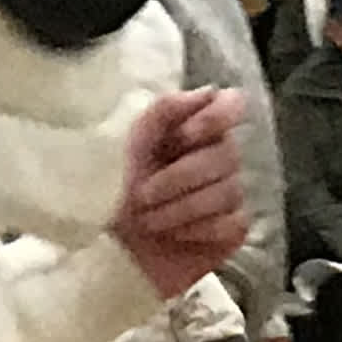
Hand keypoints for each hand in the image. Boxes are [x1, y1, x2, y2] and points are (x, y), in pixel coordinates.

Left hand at [113, 88, 250, 299]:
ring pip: (229, 190)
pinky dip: (199, 230)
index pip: (233, 105)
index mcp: (194, 130)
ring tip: (150, 220)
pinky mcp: (232, 229)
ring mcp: (229, 194)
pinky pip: (232, 222)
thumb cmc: (113, 193)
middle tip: (143, 195)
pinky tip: (175, 236)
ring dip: (182, 208)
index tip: (184, 137)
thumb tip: (206, 92)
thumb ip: (164, 111)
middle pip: (228, 153)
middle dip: (180, 177)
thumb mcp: (127, 144)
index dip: (217, 118)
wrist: (109, 249)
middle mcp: (218, 158)